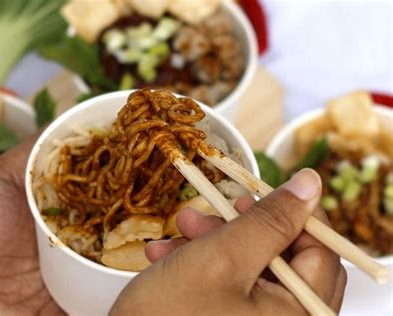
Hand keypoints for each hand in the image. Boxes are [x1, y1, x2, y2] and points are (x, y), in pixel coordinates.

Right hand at [111, 169, 346, 314]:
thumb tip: (310, 184)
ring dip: (212, 244)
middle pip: (282, 258)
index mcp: (301, 315)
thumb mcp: (221, 258)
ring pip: (250, 269)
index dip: (292, 211)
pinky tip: (167, 257)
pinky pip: (230, 288)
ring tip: (176, 233)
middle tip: (208, 212)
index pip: (322, 249)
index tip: (255, 191)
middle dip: (238, 228)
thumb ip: (270, 220)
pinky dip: (202, 268)